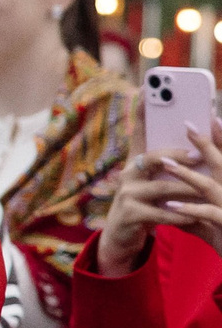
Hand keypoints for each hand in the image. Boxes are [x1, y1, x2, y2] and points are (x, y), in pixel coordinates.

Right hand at [100, 125, 221, 273]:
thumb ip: (168, 166)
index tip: (146, 91)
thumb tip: (199, 149)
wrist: (121, 236)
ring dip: (187, 190)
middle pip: (153, 157)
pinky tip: (195, 216)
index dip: (141, 112)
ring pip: (162, 187)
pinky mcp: (129, 214)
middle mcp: (128, 173)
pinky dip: (180, 215)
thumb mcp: (154, 182)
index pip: (140, 132)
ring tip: (207, 191)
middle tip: (197, 156)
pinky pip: (160, 213)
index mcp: (137, 162)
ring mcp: (126, 194)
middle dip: (177, 155)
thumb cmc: (146, 204)